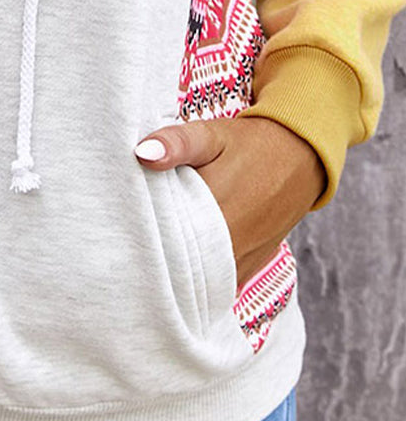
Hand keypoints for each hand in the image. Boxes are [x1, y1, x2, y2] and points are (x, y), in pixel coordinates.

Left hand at [133, 115, 326, 294]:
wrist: (301, 158)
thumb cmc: (250, 144)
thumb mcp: (211, 135)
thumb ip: (177, 143)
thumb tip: (143, 153)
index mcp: (214, 213)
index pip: (162, 240)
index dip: (137, 239)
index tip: (119, 233)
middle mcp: (230, 246)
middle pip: (176, 266)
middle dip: (152, 257)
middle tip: (127, 247)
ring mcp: (241, 262)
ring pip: (196, 281)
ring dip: (174, 271)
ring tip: (150, 255)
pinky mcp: (250, 269)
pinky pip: (216, 285)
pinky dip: (196, 278)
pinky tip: (179, 265)